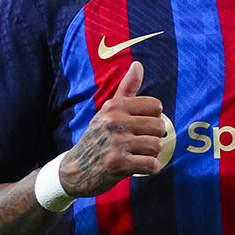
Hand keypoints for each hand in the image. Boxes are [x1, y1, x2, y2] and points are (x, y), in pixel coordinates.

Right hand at [59, 61, 165, 196]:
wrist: (75, 169)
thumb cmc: (98, 137)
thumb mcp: (108, 111)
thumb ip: (127, 88)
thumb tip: (138, 64)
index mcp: (114, 106)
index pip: (156, 107)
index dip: (153, 118)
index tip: (141, 127)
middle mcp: (114, 122)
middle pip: (159, 126)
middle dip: (154, 137)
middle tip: (140, 144)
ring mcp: (115, 143)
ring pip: (157, 146)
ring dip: (152, 154)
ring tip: (138, 154)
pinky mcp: (118, 164)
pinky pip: (151, 164)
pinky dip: (150, 168)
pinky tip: (139, 166)